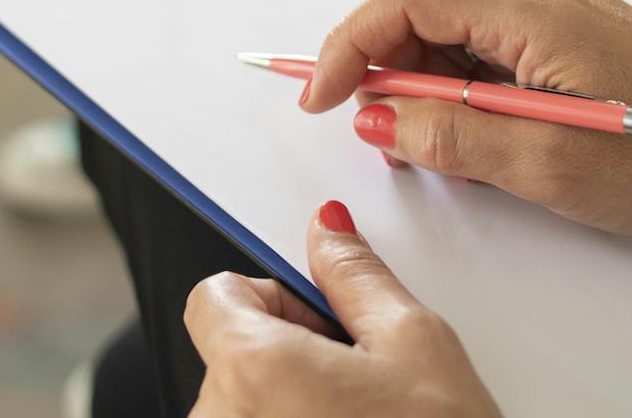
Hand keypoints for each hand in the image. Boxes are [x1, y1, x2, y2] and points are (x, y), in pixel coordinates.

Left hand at [185, 201, 498, 417]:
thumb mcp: (416, 342)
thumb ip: (356, 274)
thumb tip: (328, 230)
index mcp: (252, 368)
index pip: (215, 295)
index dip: (272, 296)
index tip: (317, 316)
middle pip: (230, 353)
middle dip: (287, 354)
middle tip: (356, 380)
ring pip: (243, 405)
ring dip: (287, 404)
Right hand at [301, 0, 631, 238]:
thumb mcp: (545, 166)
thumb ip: (448, 138)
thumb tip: (377, 121)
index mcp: (531, 8)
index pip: (401, 1)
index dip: (347, 48)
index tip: (322, 101)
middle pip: (419, 7)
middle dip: (381, 68)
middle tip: (378, 136)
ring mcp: (556, 7)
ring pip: (449, 28)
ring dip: (421, 82)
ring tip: (433, 148)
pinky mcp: (568, 31)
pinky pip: (485, 44)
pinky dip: (458, 85)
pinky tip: (471, 134)